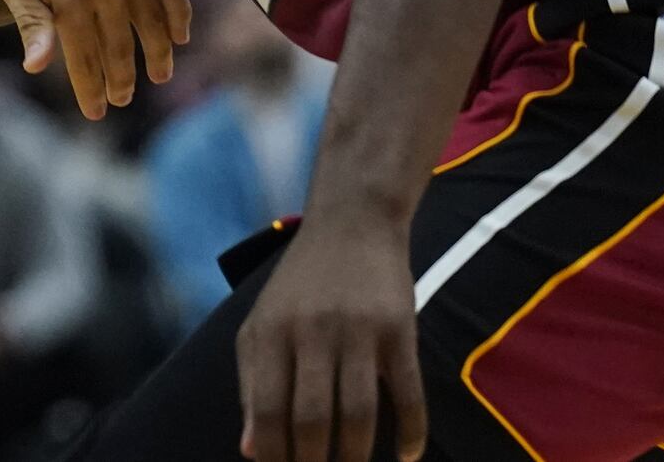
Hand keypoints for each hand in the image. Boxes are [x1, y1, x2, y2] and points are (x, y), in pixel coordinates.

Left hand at [0, 0, 191, 117]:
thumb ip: (29, 20)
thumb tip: (39, 66)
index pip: (85, 58)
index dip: (92, 88)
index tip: (98, 112)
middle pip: (120, 45)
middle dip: (122, 77)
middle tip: (122, 99)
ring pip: (153, 21)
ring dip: (156, 53)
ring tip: (158, 76)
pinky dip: (179, 13)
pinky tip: (180, 33)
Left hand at [238, 215, 426, 461]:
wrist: (351, 224)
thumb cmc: (301, 286)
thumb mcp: (263, 324)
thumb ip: (253, 385)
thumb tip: (252, 452)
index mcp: (270, 332)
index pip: (267, 409)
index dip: (274, 451)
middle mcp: (310, 332)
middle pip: (314, 418)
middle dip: (315, 461)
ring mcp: (357, 331)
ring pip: (359, 413)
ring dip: (357, 454)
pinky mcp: (400, 330)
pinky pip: (409, 393)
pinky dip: (411, 432)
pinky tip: (407, 455)